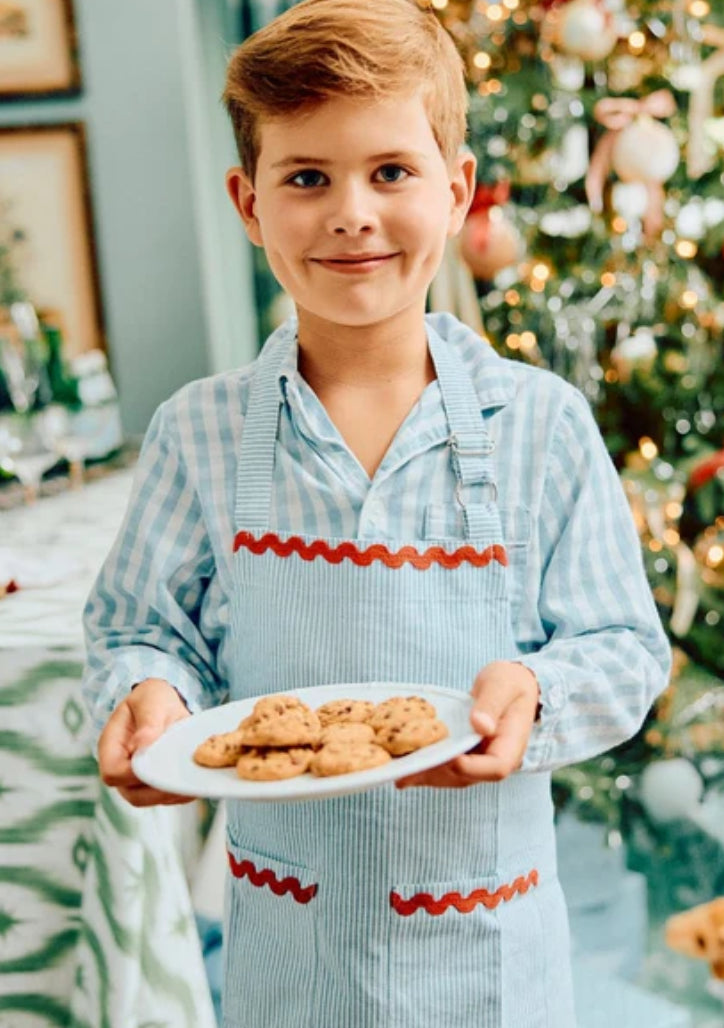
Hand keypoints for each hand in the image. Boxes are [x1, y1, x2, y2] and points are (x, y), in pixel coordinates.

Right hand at [97, 677, 194, 805]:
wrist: (163, 704)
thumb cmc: (152, 699)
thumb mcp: (151, 701)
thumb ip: (148, 723)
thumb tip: (140, 746)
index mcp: (110, 746)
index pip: (113, 773)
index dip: (134, 774)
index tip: (160, 762)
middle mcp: (120, 767)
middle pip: (132, 795)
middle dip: (158, 791)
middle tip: (183, 778)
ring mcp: (134, 779)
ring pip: (149, 800)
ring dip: (170, 794)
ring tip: (191, 780)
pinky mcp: (152, 783)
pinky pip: (164, 797)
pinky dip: (179, 793)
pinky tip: (193, 780)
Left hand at [395, 661, 539, 788]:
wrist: (510, 686)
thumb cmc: (509, 683)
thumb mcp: (502, 685)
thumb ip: (491, 704)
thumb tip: (480, 725)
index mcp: (511, 746)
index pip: (496, 767)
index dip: (472, 767)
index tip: (450, 757)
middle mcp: (493, 759)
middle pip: (467, 776)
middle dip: (437, 773)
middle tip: (409, 769)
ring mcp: (477, 760)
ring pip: (451, 776)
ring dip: (426, 774)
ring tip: (400, 772)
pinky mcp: (463, 754)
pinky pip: (445, 766)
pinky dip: (425, 767)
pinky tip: (402, 766)